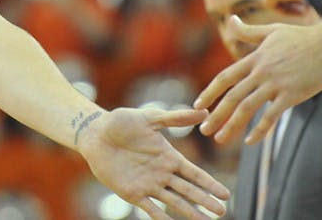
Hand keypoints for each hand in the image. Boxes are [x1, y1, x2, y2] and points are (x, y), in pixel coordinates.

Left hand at [78, 106, 229, 219]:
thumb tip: (203, 112)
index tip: (226, 194)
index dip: (210, 184)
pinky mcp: (132, 193)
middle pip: (188, 190)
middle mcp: (161, 173)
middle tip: (222, 212)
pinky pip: (150, 209)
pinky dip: (162, 219)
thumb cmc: (121, 122)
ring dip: (190, 213)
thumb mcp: (150, 118)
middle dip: (205, 201)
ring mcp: (148, 184)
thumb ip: (175, 118)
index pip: (194, 173)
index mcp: (168, 156)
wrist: (95, 133)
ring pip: (174, 202)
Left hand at [193, 16, 321, 143]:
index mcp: (254, 59)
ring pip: (247, 108)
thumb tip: (229, 20)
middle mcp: (261, 72)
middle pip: (232, 96)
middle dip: (216, 114)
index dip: (210, 91)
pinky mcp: (292, 95)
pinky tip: (250, 141)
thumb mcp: (271, 31)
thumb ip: (248, 31)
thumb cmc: (302, 37)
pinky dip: (260, 130)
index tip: (198, 104)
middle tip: (203, 130)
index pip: (225, 77)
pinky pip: (271, 116)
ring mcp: (276, 84)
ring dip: (231, 125)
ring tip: (220, 138)